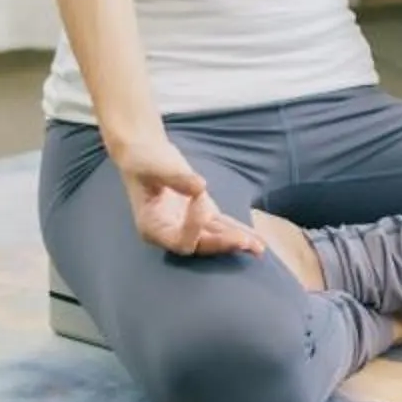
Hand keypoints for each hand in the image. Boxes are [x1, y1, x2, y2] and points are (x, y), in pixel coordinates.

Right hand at [114, 133, 263, 257]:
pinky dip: (238, 230)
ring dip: (236, 241)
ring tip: (259, 249)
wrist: (146, 152)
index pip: (180, 241)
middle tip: (245, 243)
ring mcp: (188, 224)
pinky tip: (257, 240)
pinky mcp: (202, 214)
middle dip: (223, 243)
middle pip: (200, 245)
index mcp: (153, 228)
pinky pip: (222, 226)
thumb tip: (200, 187)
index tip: (200, 196)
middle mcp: (171, 232)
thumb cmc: (142, 160)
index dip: (193, 227)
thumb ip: (174, 178)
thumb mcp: (152, 166)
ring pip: (215, 238)